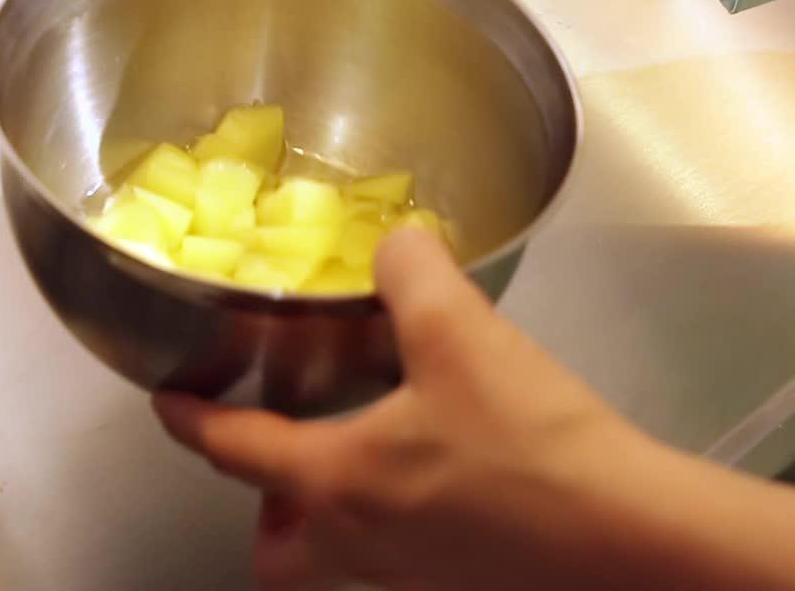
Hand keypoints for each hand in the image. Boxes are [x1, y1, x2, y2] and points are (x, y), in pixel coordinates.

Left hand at [155, 228, 655, 589]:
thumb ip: (413, 271)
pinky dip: (387, 530)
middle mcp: (359, 544)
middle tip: (279, 460)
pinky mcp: (459, 587)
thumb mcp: (460, 333)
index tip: (166, 404)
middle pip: (273, 551)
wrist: (628, 537)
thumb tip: (396, 238)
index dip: (190, 421)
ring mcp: (409, 578)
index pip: (233, 450)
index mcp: (336, 481)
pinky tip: (432, 482)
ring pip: (332, 564)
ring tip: (353, 466)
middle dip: (262, 508)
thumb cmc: (529, 445)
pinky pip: (394, 567)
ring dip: (321, 521)